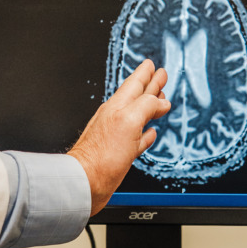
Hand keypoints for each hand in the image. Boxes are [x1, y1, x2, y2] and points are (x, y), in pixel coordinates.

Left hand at [68, 60, 170, 213]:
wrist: (85, 181)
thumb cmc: (101, 155)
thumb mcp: (128, 121)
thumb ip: (146, 106)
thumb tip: (161, 102)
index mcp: (118, 106)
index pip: (134, 84)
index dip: (145, 74)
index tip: (152, 65)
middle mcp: (116, 118)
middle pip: (137, 97)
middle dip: (150, 85)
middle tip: (160, 76)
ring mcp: (117, 135)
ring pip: (138, 116)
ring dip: (150, 107)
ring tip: (160, 100)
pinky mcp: (119, 153)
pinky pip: (136, 139)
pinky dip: (145, 134)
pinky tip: (150, 133)